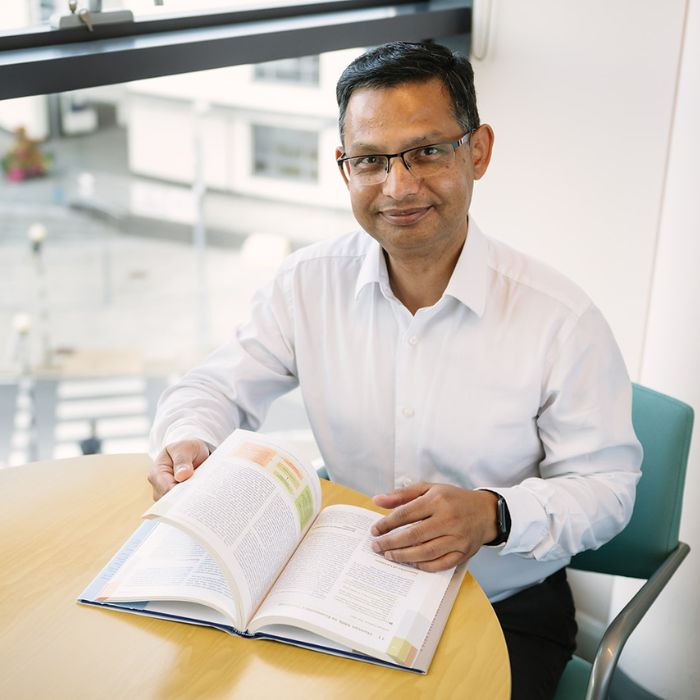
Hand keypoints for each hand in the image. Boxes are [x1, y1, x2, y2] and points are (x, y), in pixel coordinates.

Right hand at [148, 439, 209, 500]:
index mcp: (156, 472)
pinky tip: (201, 499)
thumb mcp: (185, 448)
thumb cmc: (186, 448)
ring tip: (203, 497)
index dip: (180, 493)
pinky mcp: (175, 497)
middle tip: (202, 496)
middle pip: (170, 500)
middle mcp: (158, 486)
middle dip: (185, 498)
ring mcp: (166, 493)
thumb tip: (181, 476)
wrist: (192, 452)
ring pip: (176, 505)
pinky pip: (182, 504)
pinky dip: (191, 501)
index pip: (166, 489)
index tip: (194, 493)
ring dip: (189, 501)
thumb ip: (182, 460)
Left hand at [370, 482, 498, 571]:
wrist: (486, 512)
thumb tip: (377, 501)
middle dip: (390, 543)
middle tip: (376, 547)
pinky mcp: (464, 553)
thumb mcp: (429, 489)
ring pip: (425, 552)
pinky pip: (440, 564)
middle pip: (413, 535)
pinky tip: (411, 562)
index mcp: (438, 500)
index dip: (387, 524)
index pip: (405, 514)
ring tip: (389, 555)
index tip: (374, 530)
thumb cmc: (453, 499)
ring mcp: (457, 538)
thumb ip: (402, 494)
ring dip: (403, 556)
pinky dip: (423, 565)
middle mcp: (448, 519)